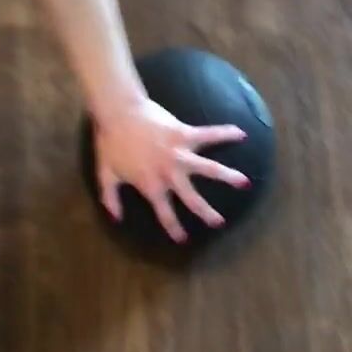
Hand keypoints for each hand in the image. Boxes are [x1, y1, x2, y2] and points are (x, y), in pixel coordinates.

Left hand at [94, 97, 250, 241]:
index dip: (174, 228)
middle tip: (219, 223)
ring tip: (245, 183)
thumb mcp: (106, 174)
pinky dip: (225, 133)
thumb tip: (115, 217)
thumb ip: (110, 198)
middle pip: (192, 199)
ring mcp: (179, 154)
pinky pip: (209, 134)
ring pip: (209, 169)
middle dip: (206, 213)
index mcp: (151, 186)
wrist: (118, 112)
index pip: (164, 213)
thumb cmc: (110, 142)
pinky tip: (241, 133)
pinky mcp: (185, 134)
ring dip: (228, 176)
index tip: (183, 239)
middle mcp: (169, 174)